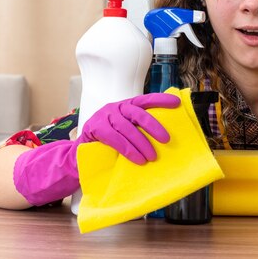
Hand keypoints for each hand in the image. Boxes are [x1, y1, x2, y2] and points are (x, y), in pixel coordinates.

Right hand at [13, 93, 179, 205]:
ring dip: (142, 144)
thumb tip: (164, 137)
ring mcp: (105, 116)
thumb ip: (139, 128)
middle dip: (154, 126)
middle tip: (166, 139)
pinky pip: (115, 139)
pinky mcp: (95, 128)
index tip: (176, 103)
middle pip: (139, 113)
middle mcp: (117, 107)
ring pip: (127, 128)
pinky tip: (138, 159)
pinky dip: (128, 150)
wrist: (81, 152)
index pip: (146, 99)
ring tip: (151, 157)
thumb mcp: (125, 131)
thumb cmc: (109, 141)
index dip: (161, 100)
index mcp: (127, 105)